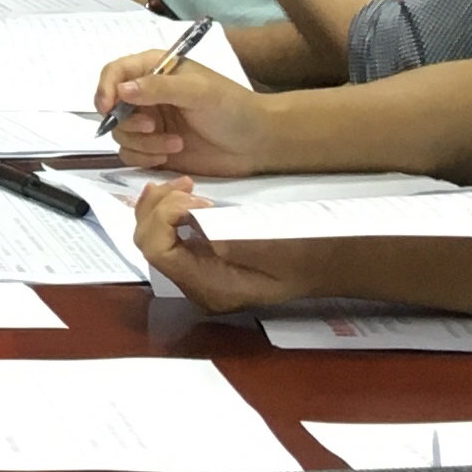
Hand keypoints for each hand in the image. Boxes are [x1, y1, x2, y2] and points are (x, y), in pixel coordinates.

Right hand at [89, 50, 272, 173]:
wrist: (257, 143)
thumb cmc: (233, 108)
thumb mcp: (198, 91)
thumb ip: (159, 88)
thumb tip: (121, 90)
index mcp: (156, 69)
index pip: (115, 72)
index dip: (105, 88)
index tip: (107, 109)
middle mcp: (147, 95)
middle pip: (112, 107)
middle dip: (129, 122)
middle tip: (154, 127)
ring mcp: (150, 123)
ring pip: (120, 134)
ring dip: (142, 143)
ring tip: (174, 144)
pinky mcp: (154, 149)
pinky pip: (130, 155)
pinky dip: (143, 158)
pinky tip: (167, 157)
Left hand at [132, 179, 321, 311]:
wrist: (323, 261)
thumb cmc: (301, 250)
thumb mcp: (266, 242)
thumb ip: (226, 237)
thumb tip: (194, 223)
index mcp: (209, 286)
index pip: (157, 250)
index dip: (165, 216)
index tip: (199, 199)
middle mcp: (196, 286)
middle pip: (148, 243)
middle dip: (156, 207)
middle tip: (187, 185)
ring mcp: (197, 274)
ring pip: (153, 238)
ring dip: (160, 206)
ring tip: (185, 185)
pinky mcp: (203, 260)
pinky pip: (170, 237)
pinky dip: (169, 213)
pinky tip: (186, 196)